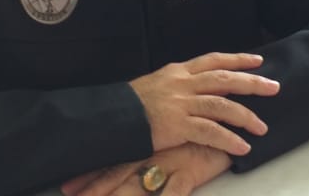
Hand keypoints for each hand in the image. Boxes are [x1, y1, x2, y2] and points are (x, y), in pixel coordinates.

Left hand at [61, 143, 231, 195]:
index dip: (92, 171)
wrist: (240, 120)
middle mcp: (156, 149)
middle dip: (95, 186)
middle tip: (72, 195)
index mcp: (151, 138)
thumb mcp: (181, 133)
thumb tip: (142, 154)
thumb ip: (160, 141)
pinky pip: (174, 190)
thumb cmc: (210, 128)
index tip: (68, 185)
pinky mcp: (191, 170)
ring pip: (140, 182)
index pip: (116, 156)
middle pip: (120, 169)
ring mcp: (171, 160)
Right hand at [129, 52, 279, 155]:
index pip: (213, 60)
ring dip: (245, 116)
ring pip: (222, 105)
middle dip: (251, 83)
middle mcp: (183, 84)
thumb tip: (199, 89)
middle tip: (273, 87)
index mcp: (178, 72)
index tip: (257, 61)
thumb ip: (179, 86)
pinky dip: (229, 139)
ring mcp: (181, 103)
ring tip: (262, 127)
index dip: (237, 60)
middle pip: (225, 79)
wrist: (111, 116)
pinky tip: (242, 147)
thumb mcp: (156, 84)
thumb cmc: (131, 104)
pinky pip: (210, 131)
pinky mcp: (178, 124)